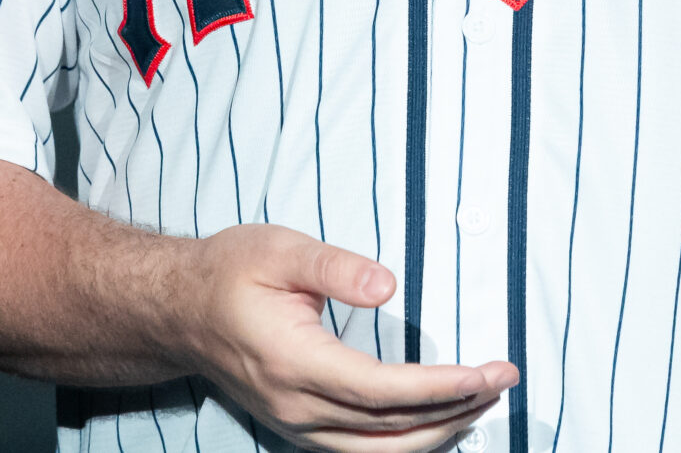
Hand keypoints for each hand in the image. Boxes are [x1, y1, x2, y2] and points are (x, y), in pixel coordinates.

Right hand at [177, 224, 513, 451]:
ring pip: (380, 452)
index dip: (441, 387)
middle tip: (502, 381)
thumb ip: (335, 267)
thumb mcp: (279, 249)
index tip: (487, 372)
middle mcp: (296, 406)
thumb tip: (387, 286)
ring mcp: (295, 424)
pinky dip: (406, 442)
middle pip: (391, 430)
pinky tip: (435, 420)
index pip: (383, 390)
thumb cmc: (228, 272)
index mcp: (294, 362)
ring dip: (437, 432)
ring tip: (480, 402)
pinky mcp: (298, 427)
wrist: (178, 310)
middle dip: (455, 409)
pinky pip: (362, 451)